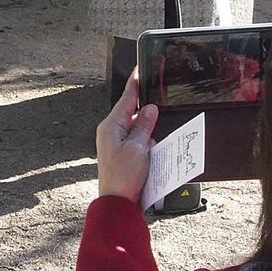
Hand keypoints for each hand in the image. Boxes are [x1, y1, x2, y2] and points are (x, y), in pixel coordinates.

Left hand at [96, 73, 160, 204]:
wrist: (117, 203)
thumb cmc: (123, 177)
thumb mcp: (138, 148)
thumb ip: (145, 126)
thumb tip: (150, 108)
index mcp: (111, 126)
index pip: (126, 98)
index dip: (135, 83)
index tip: (140, 68)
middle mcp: (112, 132)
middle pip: (133, 112)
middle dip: (147, 110)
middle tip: (160, 99)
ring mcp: (117, 144)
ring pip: (138, 128)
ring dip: (149, 130)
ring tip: (157, 136)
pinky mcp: (123, 155)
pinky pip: (138, 141)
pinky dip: (147, 142)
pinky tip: (154, 148)